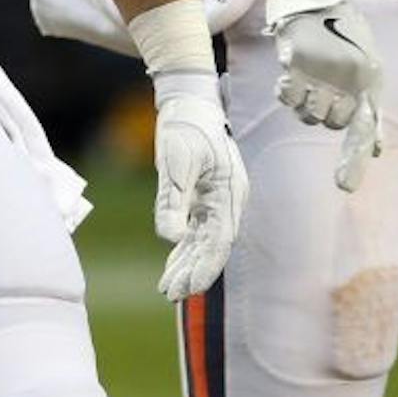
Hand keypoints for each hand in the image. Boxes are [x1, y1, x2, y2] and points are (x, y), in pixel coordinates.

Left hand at [151, 71, 248, 300]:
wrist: (189, 101)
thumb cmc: (185, 126)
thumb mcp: (176, 161)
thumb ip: (173, 200)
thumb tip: (171, 239)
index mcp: (229, 193)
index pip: (219, 242)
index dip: (204, 268)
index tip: (188, 289)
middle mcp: (227, 201)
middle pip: (212, 246)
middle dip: (193, 273)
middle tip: (171, 295)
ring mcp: (217, 200)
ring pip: (203, 241)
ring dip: (187, 264)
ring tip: (168, 289)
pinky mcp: (204, 196)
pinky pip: (196, 230)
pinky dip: (184, 248)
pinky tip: (172, 264)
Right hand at [262, 0, 382, 191]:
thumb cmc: (347, 39)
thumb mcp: (369, 71)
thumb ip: (370, 113)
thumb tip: (378, 152)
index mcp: (370, 82)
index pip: (363, 129)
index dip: (353, 160)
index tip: (344, 188)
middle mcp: (349, 77)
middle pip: (330, 123)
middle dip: (324, 115)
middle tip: (323, 91)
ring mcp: (322, 67)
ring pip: (306, 114)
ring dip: (304, 105)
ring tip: (307, 81)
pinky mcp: (297, 57)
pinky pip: (287, 97)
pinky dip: (286, 93)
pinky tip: (289, 76)